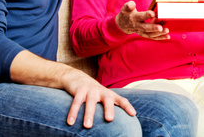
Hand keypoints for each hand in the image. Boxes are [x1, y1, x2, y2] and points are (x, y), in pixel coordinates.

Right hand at [10, 50, 135, 128]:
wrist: (77, 78)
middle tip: (109, 119)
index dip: (127, 106)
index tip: (133, 114)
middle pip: (107, 99)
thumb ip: (110, 107)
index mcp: (109, 94)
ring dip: (89, 114)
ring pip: (90, 102)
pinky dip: (73, 112)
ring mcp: (90, 90)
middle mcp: (101, 91)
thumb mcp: (103, 97)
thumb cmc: (93, 93)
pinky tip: (70, 122)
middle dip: (109, 109)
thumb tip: (117, 126)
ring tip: (87, 126)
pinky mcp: (79, 90)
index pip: (121, 100)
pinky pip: (76, 102)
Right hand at [116, 1, 169, 39]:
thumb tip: (132, 4)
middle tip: (161, 28)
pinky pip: (152, 37)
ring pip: (150, 34)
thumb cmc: (126, 13)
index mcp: (134, 18)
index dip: (146, 15)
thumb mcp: (125, 8)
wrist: (122, 24)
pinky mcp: (144, 34)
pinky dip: (160, 37)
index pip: (140, 16)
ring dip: (159, 33)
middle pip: (145, 27)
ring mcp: (141, 31)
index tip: (153, 13)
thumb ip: (129, 5)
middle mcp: (137, 26)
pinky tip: (167, 36)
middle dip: (153, 28)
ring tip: (167, 30)